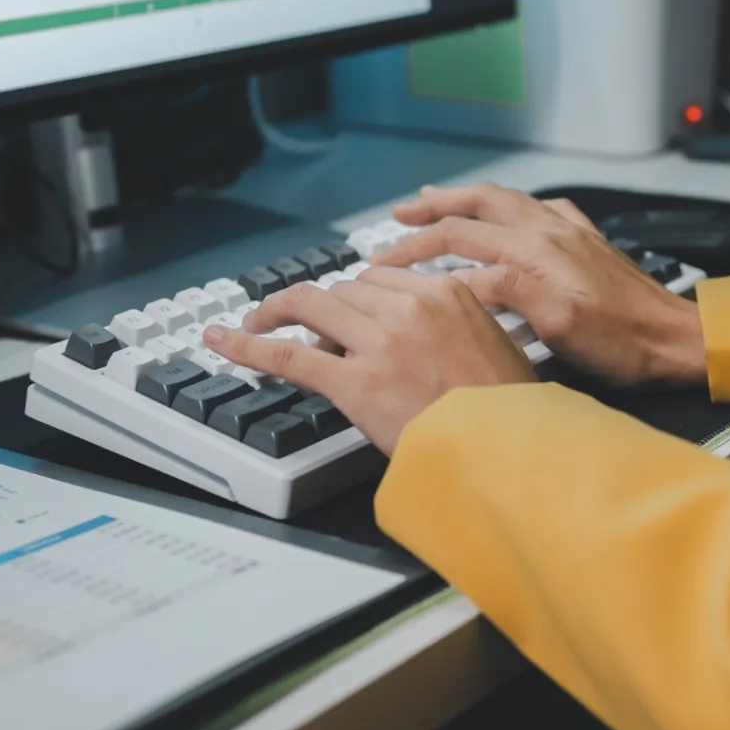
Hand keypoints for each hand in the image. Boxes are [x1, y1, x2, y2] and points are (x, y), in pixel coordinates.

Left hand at [200, 269, 535, 454]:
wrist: (506, 453)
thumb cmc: (507, 413)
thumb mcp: (494, 347)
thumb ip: (454, 326)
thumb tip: (422, 337)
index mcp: (447, 292)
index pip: (380, 277)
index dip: (353, 296)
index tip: (340, 311)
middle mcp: (410, 307)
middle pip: (343, 290)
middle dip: (320, 309)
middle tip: (300, 326)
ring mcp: (379, 342)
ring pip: (311, 308)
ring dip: (279, 315)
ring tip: (255, 326)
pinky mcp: (353, 381)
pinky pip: (287, 353)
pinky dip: (247, 344)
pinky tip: (223, 340)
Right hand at [373, 183, 707, 389]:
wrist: (676, 340)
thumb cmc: (623, 343)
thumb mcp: (559, 326)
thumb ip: (507, 292)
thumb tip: (461, 278)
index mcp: (538, 250)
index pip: (460, 237)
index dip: (416, 248)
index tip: (384, 262)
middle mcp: (551, 230)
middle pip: (478, 204)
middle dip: (433, 207)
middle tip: (398, 215)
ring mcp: (569, 232)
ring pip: (505, 200)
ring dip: (465, 200)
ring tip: (435, 201)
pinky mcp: (584, 241)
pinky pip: (535, 209)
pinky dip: (506, 207)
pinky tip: (504, 214)